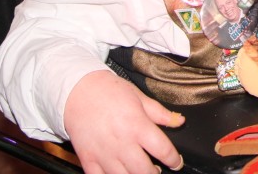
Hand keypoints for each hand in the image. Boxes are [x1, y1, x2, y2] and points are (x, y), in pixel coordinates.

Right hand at [64, 71, 184, 173]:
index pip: (163, 150)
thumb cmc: (109, 91)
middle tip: (157, 169)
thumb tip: (179, 121)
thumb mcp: (139, 97)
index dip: (173, 160)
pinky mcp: (88, 159)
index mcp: (137, 125)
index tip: (176, 163)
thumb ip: (160, 113)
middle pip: (143, 170)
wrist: (77, 91)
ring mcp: (104, 153)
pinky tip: (118, 173)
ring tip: (140, 172)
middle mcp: (122, 142)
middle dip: (154, 173)